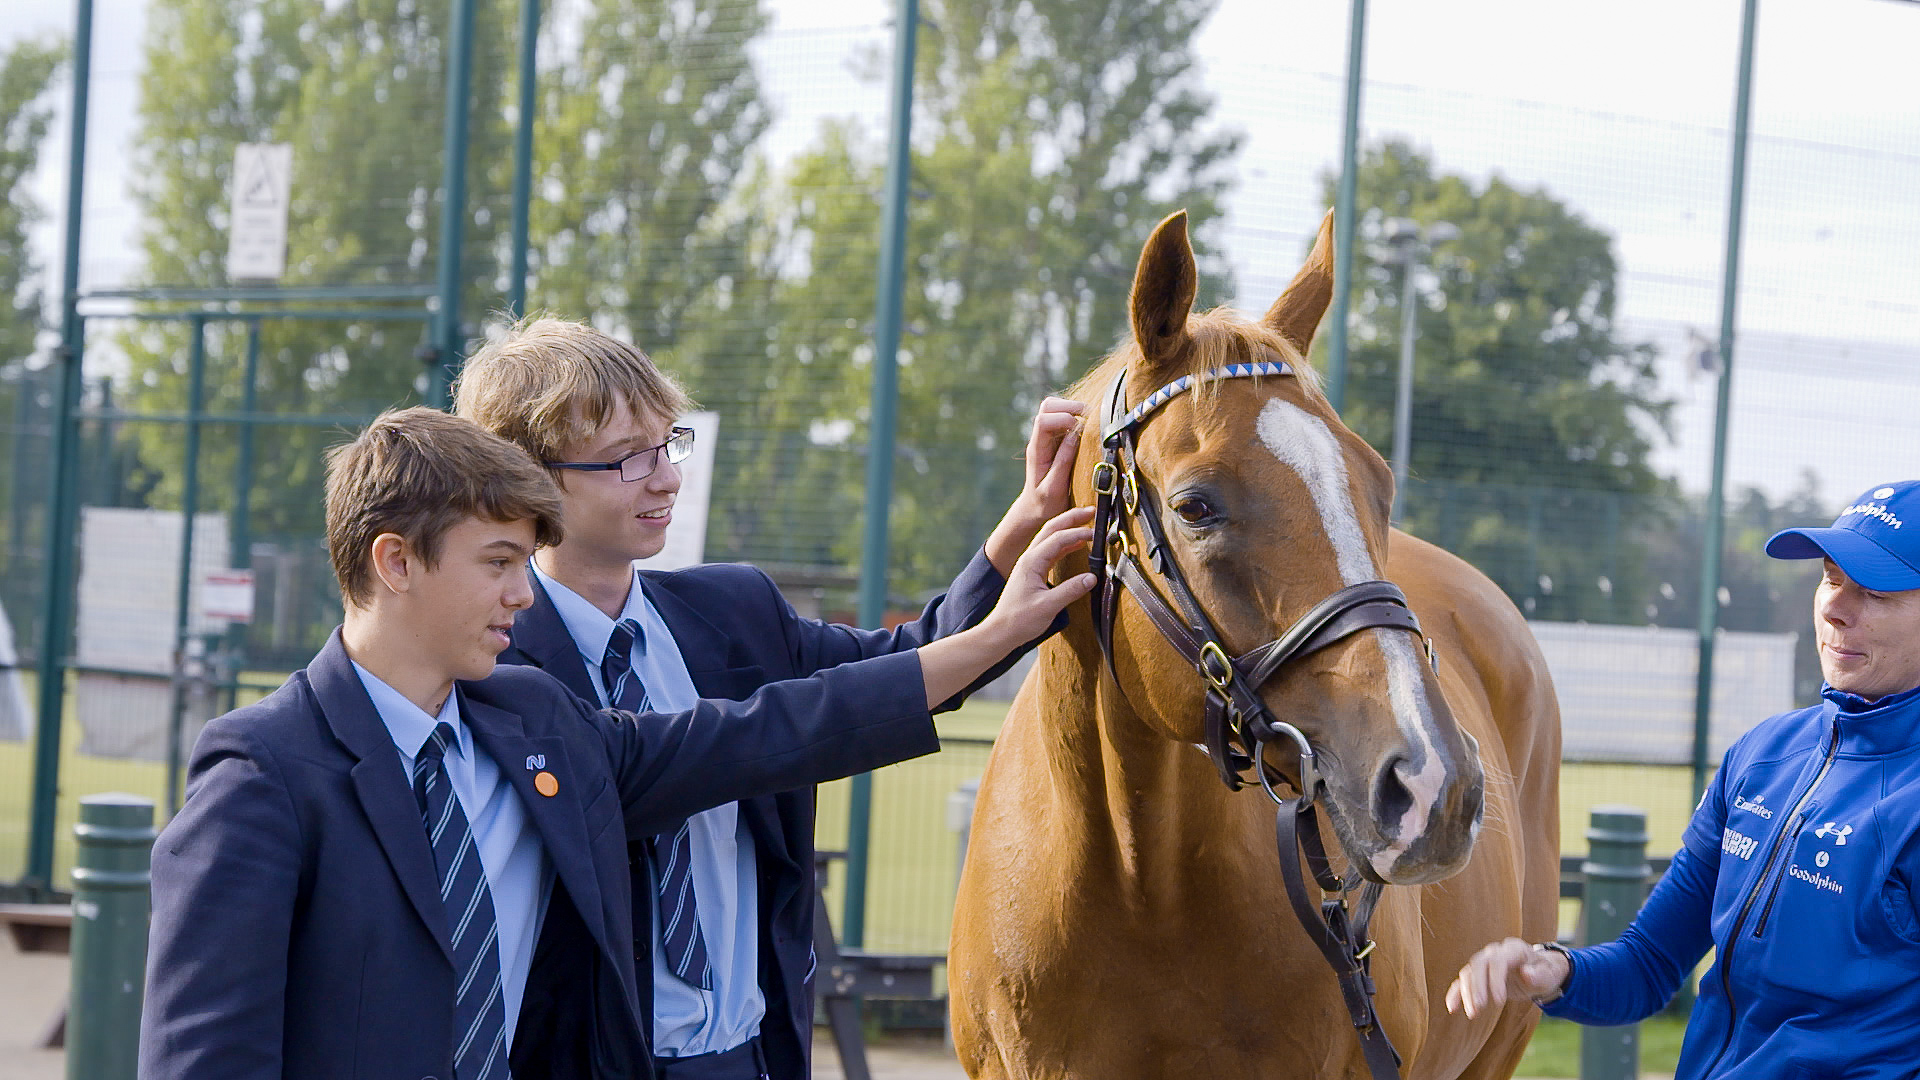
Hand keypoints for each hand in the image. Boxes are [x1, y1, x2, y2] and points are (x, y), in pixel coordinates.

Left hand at [919, 508, 1096, 706]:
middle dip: (1071, 518)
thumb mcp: (1048, 606)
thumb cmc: (1019, 620)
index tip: (1095, 533)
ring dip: (1069, 528)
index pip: (1057, 539)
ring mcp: (1030, 564)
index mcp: (1031, 562)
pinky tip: (1078, 545)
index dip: (1077, 533)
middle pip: (1051, 528)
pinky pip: (1051, 551)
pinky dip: (1066, 544)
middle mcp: (1029, 558)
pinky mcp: (1033, 572)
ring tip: (1087, 523)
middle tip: (1091, 511)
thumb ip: (1071, 591)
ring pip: (1051, 537)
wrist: (1001, 631)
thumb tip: (1092, 578)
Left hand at [983, 397, 1087, 576]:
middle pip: (1047, 406)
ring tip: (1091, 422)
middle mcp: (1040, 439)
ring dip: (1074, 409)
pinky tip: (1089, 428)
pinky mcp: (1057, 439)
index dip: (1063, 419)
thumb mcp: (1054, 488)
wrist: (1036, 510)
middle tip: (1089, 418)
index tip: (1080, 430)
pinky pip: (1065, 417)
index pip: (1043, 420)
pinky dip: (1078, 417)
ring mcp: (1048, 438)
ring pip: (1056, 407)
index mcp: (1036, 450)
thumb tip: (1074, 434)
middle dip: (1069, 406)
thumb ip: (1063, 461)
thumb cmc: (1046, 503)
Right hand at [1445, 938, 1569, 1019]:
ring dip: (1467, 993)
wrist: (1539, 970)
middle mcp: (1495, 952)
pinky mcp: (1478, 974)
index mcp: (1513, 949)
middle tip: (1478, 1009)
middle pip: (1478, 964)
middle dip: (1476, 987)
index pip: (1498, 960)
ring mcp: (1484, 962)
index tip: (1499, 1002)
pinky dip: (1456, 993)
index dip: (1495, 980)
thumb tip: (1526, 974)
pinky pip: (1463, 981)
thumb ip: (1540, 975)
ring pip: (1468, 972)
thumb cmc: (1546, 972)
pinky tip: (1452, 1007)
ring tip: (1472, 1014)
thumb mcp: (1549, 974)